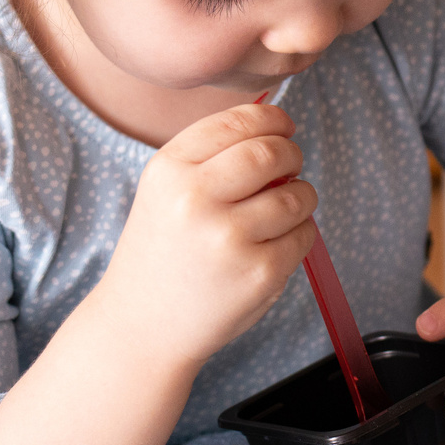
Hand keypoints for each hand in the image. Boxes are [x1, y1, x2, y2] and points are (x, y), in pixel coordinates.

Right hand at [92, 102, 318, 370]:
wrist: (140, 326)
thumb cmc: (163, 253)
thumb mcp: (166, 193)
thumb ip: (214, 158)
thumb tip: (279, 130)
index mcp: (169, 171)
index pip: (237, 122)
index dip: (272, 119)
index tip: (284, 126)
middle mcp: (195, 199)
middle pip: (271, 152)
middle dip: (292, 153)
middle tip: (292, 165)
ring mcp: (228, 238)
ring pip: (297, 195)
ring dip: (302, 196)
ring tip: (284, 209)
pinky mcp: (258, 273)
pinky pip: (303, 236)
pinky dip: (300, 235)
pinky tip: (274, 246)